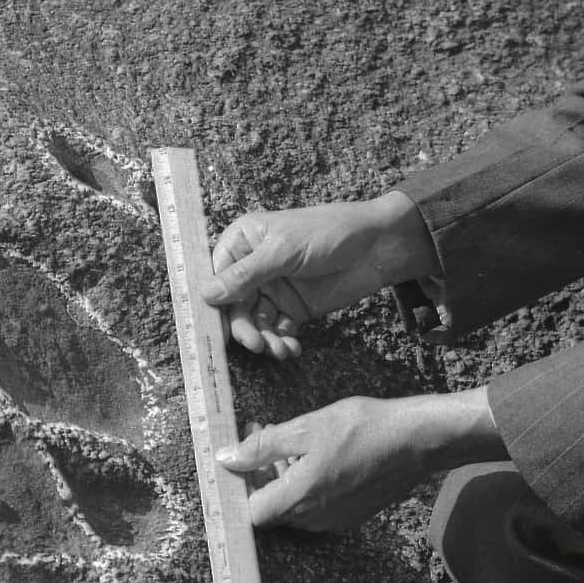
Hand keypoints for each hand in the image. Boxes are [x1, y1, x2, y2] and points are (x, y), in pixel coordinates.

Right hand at [199, 191, 436, 357]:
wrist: (376, 245)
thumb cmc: (328, 232)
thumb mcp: (282, 250)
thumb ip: (245, 275)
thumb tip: (206, 294)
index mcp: (243, 242)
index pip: (217, 277)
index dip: (216, 304)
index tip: (217, 330)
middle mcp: (253, 267)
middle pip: (235, 306)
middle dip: (245, 327)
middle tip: (257, 344)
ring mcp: (274, 289)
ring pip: (256, 322)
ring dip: (265, 339)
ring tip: (280, 350)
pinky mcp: (294, 308)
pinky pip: (278, 330)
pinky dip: (282, 341)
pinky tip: (292, 348)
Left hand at [217, 390, 500, 534]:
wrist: (417, 440)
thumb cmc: (363, 428)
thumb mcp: (305, 427)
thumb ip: (261, 446)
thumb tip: (227, 459)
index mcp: (299, 498)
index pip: (250, 513)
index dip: (240, 489)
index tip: (238, 461)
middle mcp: (314, 519)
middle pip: (270, 509)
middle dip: (261, 475)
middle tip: (262, 433)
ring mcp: (334, 521)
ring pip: (293, 507)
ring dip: (283, 477)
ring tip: (292, 440)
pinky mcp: (350, 516)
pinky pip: (315, 507)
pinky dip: (306, 484)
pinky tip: (316, 454)